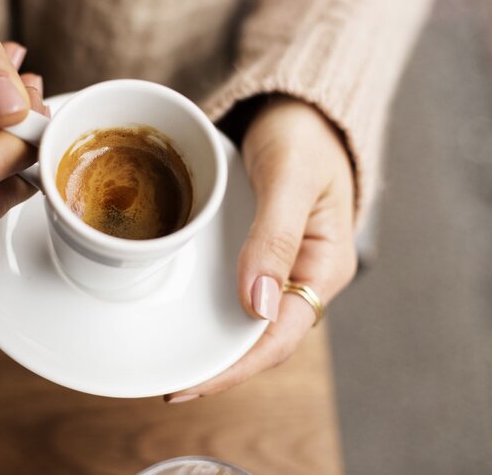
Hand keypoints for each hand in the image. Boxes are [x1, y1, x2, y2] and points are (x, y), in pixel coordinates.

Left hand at [166, 96, 357, 401]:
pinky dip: (210, 309)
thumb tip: (255, 305)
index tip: (189, 384)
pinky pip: (236, 291)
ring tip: (168, 360)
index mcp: (323, 265)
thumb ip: (275, 236)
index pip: (280, 336)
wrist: (298, 106)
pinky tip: (182, 315)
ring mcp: (281, 265)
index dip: (236, 367)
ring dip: (212, 343)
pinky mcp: (259, 250)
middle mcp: (303, 274)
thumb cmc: (303, 134)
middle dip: (218, 367)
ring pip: (246, 319)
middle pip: (261, 338)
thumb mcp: (289, 178)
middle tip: (168, 385)